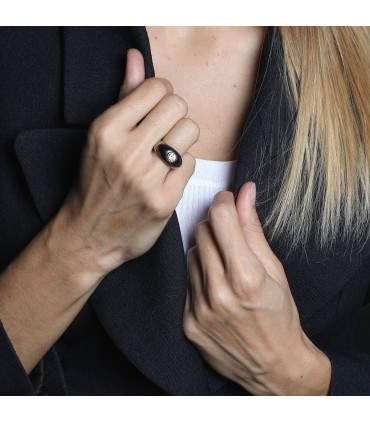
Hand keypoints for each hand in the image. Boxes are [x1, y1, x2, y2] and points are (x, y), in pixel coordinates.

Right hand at [51, 49, 198, 287]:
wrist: (89, 235)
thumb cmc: (95, 183)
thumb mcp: (101, 137)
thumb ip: (124, 96)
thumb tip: (136, 58)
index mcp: (106, 129)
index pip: (158, 88)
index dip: (162, 96)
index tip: (156, 110)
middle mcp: (126, 152)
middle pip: (178, 107)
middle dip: (175, 116)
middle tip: (163, 132)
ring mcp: (146, 178)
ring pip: (190, 132)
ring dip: (182, 141)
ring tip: (166, 154)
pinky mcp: (164, 201)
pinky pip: (192, 164)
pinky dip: (183, 168)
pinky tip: (167, 177)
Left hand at [184, 182, 330, 394]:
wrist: (274, 365)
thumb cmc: (280, 315)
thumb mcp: (274, 269)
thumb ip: (253, 229)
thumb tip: (246, 193)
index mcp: (246, 277)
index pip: (221, 219)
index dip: (223, 202)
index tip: (226, 200)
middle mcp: (219, 293)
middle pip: (202, 233)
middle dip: (216, 225)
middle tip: (229, 234)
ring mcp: (200, 310)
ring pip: (191, 254)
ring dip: (205, 250)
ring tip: (224, 264)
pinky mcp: (188, 322)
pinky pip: (185, 281)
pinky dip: (198, 274)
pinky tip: (214, 284)